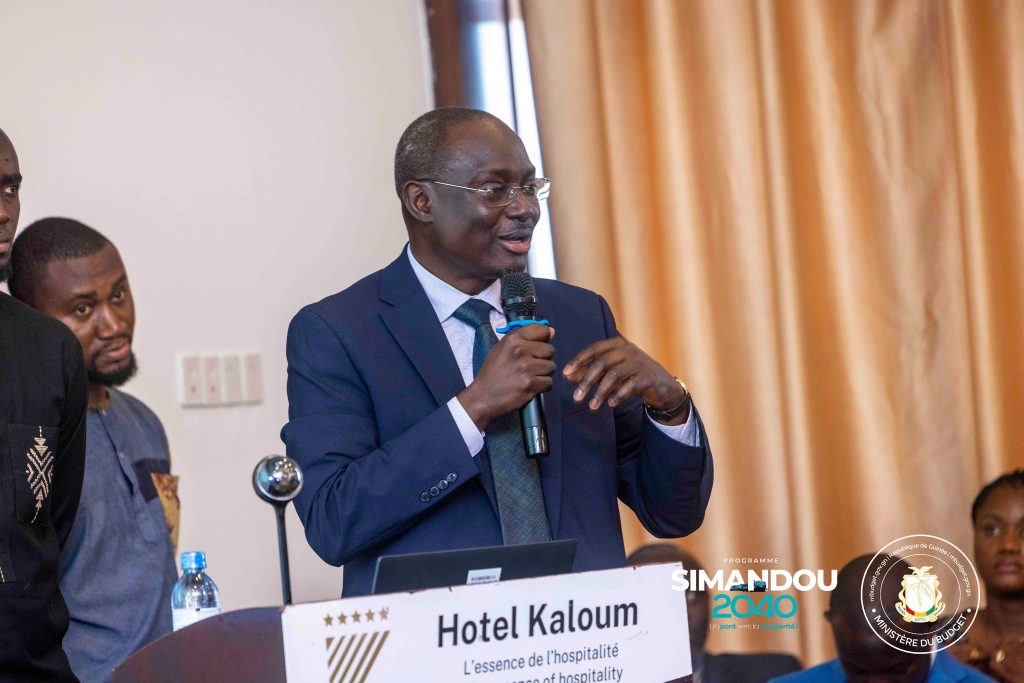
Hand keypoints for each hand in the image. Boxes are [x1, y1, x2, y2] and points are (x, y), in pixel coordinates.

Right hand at [458, 324, 555, 429]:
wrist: (483, 396)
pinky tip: (531, 386)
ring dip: (544, 373)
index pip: (543, 330)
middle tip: (531, 366)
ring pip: (551, 367)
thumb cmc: (494, 371)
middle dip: (544, 359)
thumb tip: (552, 331)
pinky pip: (549, 382)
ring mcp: (525, 368)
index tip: (537, 348)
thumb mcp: (504, 348)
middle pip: (550, 350)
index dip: (543, 339)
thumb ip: (526, 338)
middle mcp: (520, 350)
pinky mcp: (530, 384)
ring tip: (530, 376)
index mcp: (513, 338)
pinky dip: (542, 386)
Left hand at [562, 335, 687, 423]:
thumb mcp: (610, 372)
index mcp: (616, 344)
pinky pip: (630, 386)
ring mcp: (639, 362)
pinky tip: (610, 404)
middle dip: (587, 381)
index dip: (578, 361)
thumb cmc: (631, 375)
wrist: (661, 385)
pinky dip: (618, 395)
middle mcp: (627, 350)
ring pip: (614, 375)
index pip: (593, 349)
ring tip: (592, 407)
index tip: (565, 373)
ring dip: (600, 392)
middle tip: (576, 398)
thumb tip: (567, 375)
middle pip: (602, 363)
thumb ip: (590, 372)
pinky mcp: (648, 376)